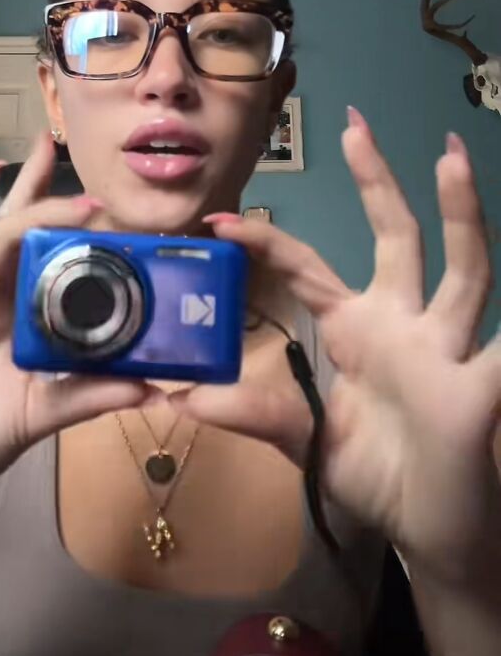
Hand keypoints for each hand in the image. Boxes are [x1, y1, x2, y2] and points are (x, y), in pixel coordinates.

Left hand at [171, 109, 500, 586]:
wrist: (425, 531)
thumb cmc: (371, 476)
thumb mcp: (305, 441)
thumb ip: (256, 414)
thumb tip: (184, 399)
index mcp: (355, 330)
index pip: (309, 270)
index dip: (268, 243)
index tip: (220, 221)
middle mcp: (402, 325)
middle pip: (395, 238)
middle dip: (377, 183)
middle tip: (354, 124)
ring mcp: (445, 350)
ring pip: (462, 270)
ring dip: (461, 215)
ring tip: (449, 156)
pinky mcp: (478, 388)